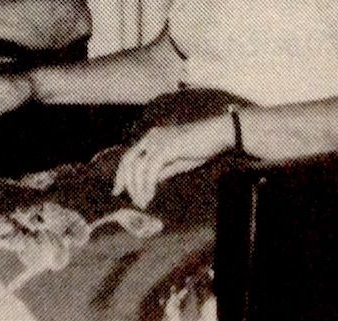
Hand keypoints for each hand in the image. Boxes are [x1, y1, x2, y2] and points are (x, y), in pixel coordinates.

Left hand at [112, 116, 233, 208]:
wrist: (218, 134)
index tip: (119, 189)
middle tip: (123, 197)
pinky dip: (147, 184)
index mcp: (152, 138)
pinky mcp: (165, 148)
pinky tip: (150, 196)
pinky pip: (150, 170)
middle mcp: (151, 137)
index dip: (122, 174)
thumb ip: (164, 170)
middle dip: (123, 181)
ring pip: (137, 167)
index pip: (129, 156)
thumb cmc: (202, 147)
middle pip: (128, 161)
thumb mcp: (178, 161)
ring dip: (137, 188)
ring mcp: (157, 141)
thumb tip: (152, 183)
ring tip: (142, 202)